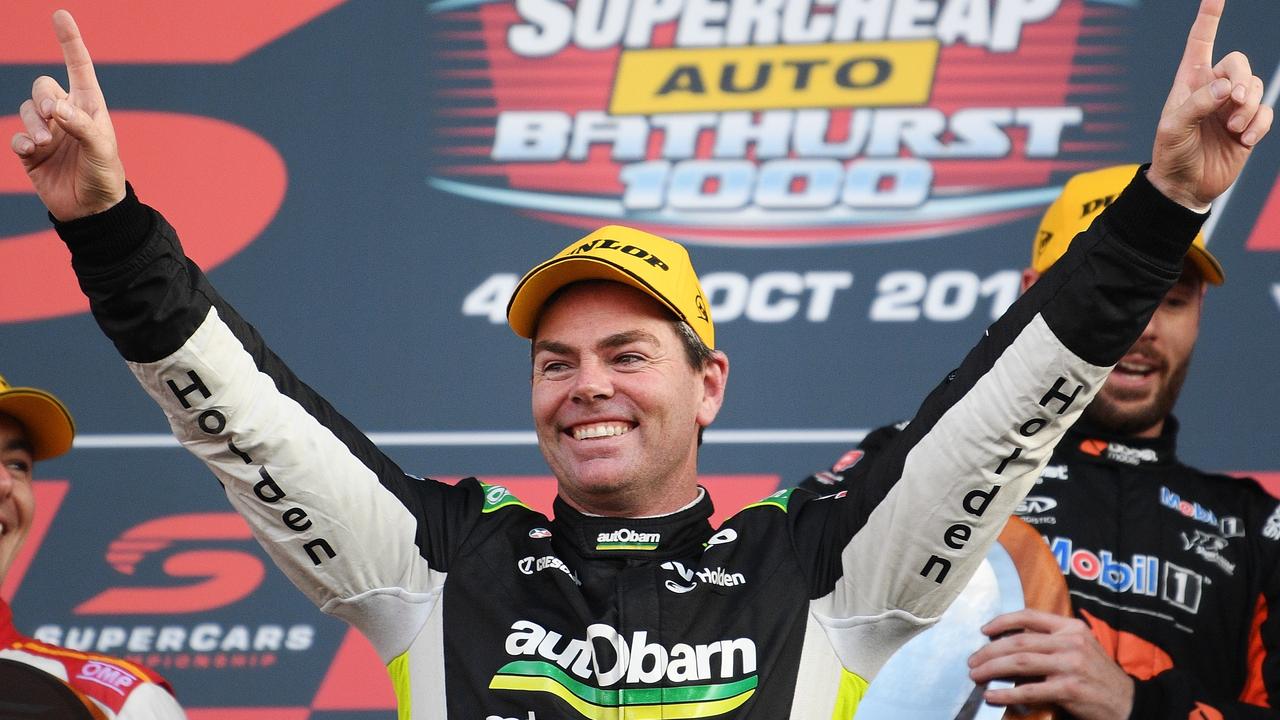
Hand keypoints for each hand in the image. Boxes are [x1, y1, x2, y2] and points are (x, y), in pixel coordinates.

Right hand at [10, 10, 124, 220]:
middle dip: (43, 96)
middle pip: (43, 86)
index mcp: (89, 107)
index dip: (69, 41)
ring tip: (43, 142)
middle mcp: (66, 114)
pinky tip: (30, 152)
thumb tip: (55, 109)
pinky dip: (20, 141)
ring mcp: (47, 132)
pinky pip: (16, 135)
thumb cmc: (105, 176)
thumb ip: (81, 125)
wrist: (92, 210)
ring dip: (32, 122)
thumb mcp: (102, 149)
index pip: (78, 67)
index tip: (60, 15)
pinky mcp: (31, 151)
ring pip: (27, 109)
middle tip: (53, 115)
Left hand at [968, 609, 1134, 719]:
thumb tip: (1011, 642)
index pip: (1030, 616)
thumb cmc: (1098, 676)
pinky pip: (1030, 689)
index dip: (1002, 621)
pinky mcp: (1069, 688)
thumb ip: (1053, 640)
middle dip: (989, 651)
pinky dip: (1006, 692)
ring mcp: (1071, 665)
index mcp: (1072, 627)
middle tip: (972, 660)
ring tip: (976, 675)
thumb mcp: (1081, 648)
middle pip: (1018, 641)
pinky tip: (992, 695)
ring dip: (991, 668)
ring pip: (1020, 662)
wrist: (1128, 703)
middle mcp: (1071, 642)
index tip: (984, 630)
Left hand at [1148, 0, 1271, 210]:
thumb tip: (1229, 88)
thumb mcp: (1174, 128)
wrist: (1185, 186)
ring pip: (1256, 87)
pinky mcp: (1248, 124)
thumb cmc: (1171, 154)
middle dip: (1241, 80)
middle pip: (1239, 63)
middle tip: (1233, 103)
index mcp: (1189, 82)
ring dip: (1248, 107)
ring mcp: (1232, 106)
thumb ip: (1198, 104)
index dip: (1210, 16)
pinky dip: (1257, 124)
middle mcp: (1213, 89)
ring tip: (1233, 128)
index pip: (1201, 41)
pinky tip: (1243, 139)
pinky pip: (1265, 112)